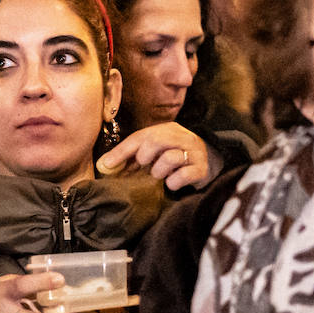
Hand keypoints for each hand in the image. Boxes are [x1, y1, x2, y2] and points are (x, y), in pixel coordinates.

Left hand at [96, 122, 220, 190]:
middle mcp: (182, 137)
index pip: (140, 137)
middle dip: (144, 157)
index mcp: (167, 130)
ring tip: (160, 175)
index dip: (122, 151)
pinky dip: (173, 182)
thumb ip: (132, 157)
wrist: (208, 165)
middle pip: (156, 141)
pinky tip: (172, 183)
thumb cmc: (174, 160)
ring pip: (170, 157)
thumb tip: (105, 165)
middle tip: (146, 166)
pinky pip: (183, 175)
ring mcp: (194, 152)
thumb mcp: (154, 154)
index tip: (107, 164)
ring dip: (159, 171)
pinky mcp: (202, 169)